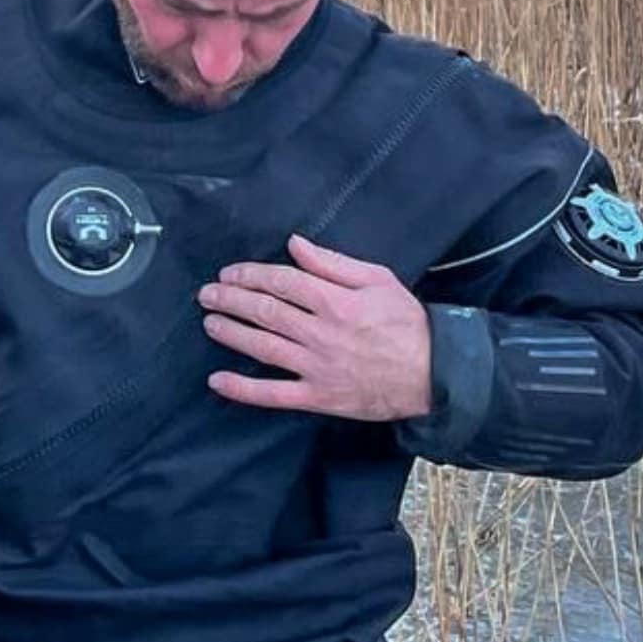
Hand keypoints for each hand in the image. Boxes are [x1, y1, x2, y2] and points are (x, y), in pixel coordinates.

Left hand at [199, 234, 432, 421]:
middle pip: (265, 311)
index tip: (230, 273)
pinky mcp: (318, 397)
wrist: (435, 374)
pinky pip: (273, 395)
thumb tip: (295, 244)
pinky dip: (242, 389)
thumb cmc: (408, 323)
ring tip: (209, 322)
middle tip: (207, 294)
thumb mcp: (378, 279)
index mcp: (335, 301)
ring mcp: (317, 367)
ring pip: (262, 347)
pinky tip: (217, 380)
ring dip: (231, 333)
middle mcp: (321, 333)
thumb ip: (332, 262)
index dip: (250, 275)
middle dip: (230, 300)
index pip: (281, 282)